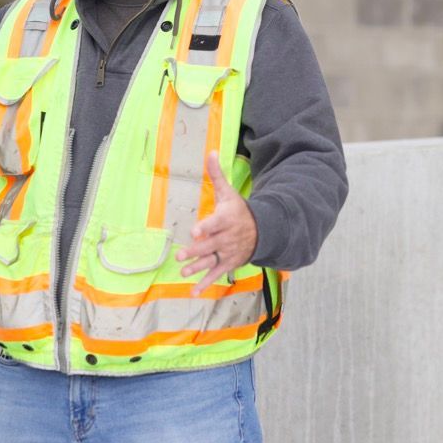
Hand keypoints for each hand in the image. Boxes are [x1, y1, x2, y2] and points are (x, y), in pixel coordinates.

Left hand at [175, 153, 257, 295]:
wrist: (263, 231)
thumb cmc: (240, 210)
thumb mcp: (229, 192)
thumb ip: (216, 175)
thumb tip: (210, 152)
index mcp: (226, 219)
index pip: (215, 223)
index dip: (205, 227)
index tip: (195, 231)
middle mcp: (227, 237)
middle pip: (209, 245)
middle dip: (195, 251)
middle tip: (180, 254)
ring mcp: (227, 252)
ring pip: (211, 261)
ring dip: (197, 268)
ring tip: (183, 271)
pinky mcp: (228, 263)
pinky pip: (216, 274)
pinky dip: (206, 283)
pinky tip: (194, 291)